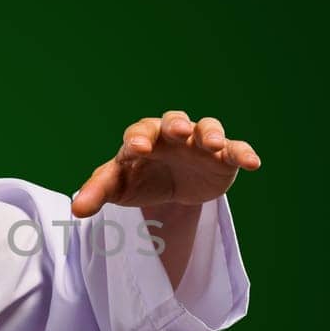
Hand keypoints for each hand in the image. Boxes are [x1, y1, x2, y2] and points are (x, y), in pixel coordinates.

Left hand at [71, 111, 260, 217]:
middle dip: (175, 125)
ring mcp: (198, 143)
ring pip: (207, 128)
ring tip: (213, 144)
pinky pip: (234, 149)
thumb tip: (77, 210)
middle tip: (176, 131)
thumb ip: (97, 192)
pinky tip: (253, 162)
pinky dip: (243, 152)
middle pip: (173, 120)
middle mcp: (172, 134)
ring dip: (210, 133)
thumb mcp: (117, 186)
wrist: (170, 188)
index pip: (139, 132)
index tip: (137, 149)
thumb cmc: (139, 179)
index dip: (138, 138)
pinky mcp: (222, 157)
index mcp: (144, 138)